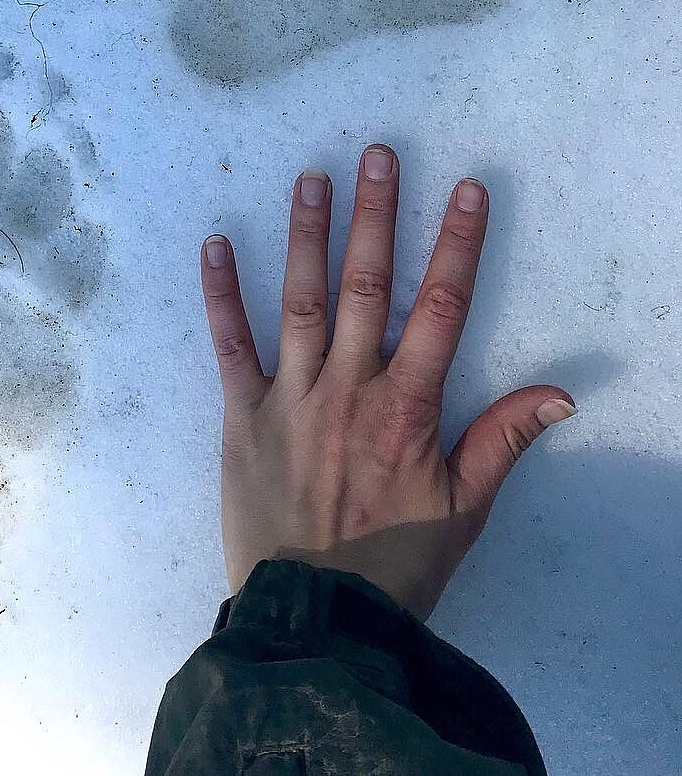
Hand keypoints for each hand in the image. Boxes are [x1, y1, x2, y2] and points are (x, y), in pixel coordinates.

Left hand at [201, 145, 577, 621]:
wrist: (315, 621)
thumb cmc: (394, 566)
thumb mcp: (464, 510)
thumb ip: (503, 442)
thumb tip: (560, 392)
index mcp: (407, 407)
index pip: (441, 308)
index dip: (456, 244)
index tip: (467, 190)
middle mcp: (348, 387)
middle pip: (366, 286)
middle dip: (375, 215)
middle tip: (377, 154)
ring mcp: (290, 397)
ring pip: (300, 300)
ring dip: (306, 235)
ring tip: (311, 177)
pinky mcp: (242, 415)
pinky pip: (229, 345)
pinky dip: (220, 294)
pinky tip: (215, 245)